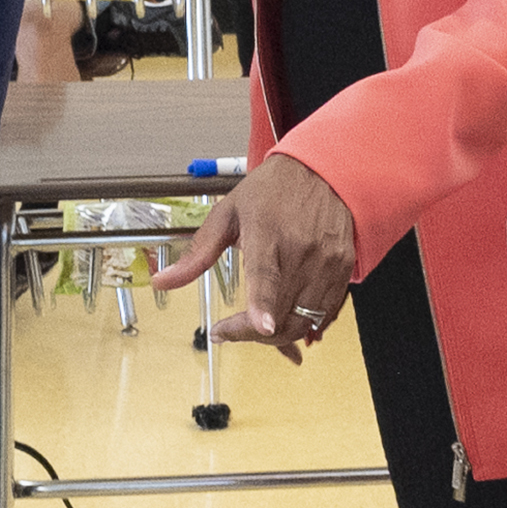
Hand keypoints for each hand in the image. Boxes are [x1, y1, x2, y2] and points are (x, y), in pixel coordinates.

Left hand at [150, 154, 355, 362]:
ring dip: (277, 337)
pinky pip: (325, 314)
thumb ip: (197, 254)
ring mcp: (326, 262)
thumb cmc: (274, 189)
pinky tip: (286, 324)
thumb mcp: (227, 214)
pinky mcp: (342, 271)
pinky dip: (304, 327)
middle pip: (280, 312)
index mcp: (268, 232)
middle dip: (250, 334)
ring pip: (303, 321)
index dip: (263, 305)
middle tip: (228, 331)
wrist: (322, 170)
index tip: (261, 326)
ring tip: (254, 329)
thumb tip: (164, 281)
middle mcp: (301, 250)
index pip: (266, 276)